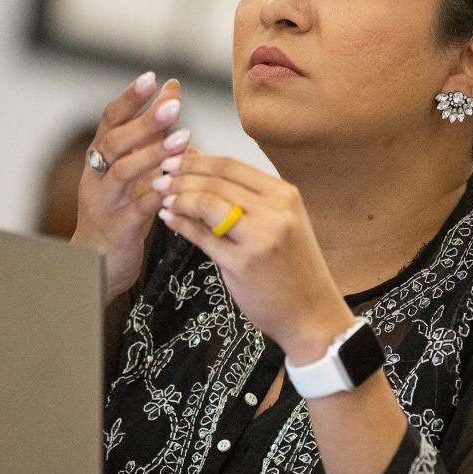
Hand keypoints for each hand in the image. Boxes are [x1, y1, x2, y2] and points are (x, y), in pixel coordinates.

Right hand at [71, 72, 191, 302]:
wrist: (97, 260)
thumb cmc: (119, 207)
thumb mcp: (132, 166)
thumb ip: (150, 131)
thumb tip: (173, 90)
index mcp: (100, 157)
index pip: (110, 120)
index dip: (129, 98)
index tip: (151, 78)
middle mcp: (97, 175)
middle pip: (116, 141)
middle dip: (145, 121)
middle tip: (174, 105)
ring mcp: (104, 201)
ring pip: (123, 172)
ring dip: (153, 154)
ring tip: (183, 138)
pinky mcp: (118, 227)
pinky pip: (137, 208)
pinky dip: (156, 195)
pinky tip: (175, 184)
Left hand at [151, 153, 354, 362]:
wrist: (312, 314)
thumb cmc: (295, 269)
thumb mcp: (280, 224)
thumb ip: (248, 200)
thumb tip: (204, 171)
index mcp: (285, 195)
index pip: (231, 165)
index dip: (197, 160)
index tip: (174, 159)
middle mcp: (275, 211)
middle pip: (216, 182)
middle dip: (181, 177)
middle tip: (160, 178)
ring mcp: (259, 237)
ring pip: (207, 203)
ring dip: (179, 197)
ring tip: (162, 197)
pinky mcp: (241, 264)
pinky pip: (202, 236)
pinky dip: (181, 224)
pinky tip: (169, 219)